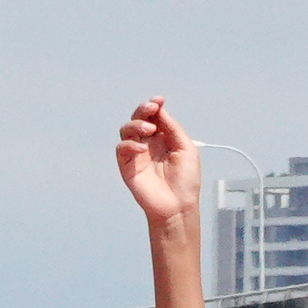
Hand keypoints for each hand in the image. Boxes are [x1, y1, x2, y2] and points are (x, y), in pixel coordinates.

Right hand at [114, 97, 200, 230]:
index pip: (154, 117)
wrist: (178, 206)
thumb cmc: (186, 181)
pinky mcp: (127, 167)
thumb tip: (160, 111)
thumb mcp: (186, 149)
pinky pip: (121, 149)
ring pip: (127, 130)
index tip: (158, 101)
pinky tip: (141, 149)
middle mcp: (149, 144)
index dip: (153, 107)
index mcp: (163, 139)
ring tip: (149, 131)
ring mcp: (137, 155)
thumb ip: (173, 129)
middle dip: (143, 111)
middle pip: (138, 119)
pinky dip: (129, 144)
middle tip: (151, 110)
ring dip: (136, 125)